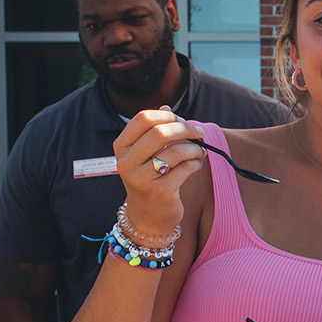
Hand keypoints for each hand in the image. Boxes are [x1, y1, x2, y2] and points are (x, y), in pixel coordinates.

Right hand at [110, 106, 207, 236]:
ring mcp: (141, 178)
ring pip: (176, 151)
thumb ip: (155, 130)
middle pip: (160, 133)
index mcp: (121, 147)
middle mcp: (126, 162)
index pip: (143, 118)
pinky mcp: (159, 192)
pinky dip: (196, 164)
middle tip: (199, 132)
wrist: (148, 215)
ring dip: (195, 148)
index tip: (182, 120)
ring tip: (200, 152)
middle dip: (186, 129)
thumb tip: (166, 106)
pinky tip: (196, 165)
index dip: (167, 115)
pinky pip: (186, 169)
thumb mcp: (146, 153)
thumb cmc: (150, 178)